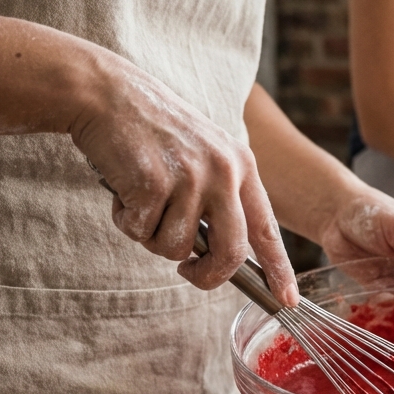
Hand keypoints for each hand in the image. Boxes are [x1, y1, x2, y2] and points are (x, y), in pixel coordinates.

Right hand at [68, 56, 298, 307]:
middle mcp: (223, 172)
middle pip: (230, 253)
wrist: (107, 93)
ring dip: (151, 236)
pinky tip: (123, 189)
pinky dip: (125, 220)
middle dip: (207, 275)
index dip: (277, 268)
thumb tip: (219, 254)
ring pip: (176, 248)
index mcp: (242, 166)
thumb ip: (219, 197)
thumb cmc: (152, 130)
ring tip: (141, 200)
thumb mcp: (204, 154)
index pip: (266, 229)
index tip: (287, 299)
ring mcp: (190, 178)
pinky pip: (141, 232)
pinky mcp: (153, 184)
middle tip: (188, 272)